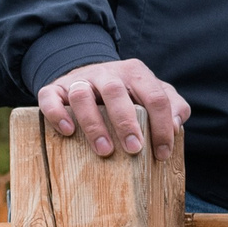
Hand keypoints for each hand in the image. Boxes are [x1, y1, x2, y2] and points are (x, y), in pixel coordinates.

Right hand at [37, 59, 187, 160]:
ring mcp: (79, 79)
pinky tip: (67, 131)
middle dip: (126, 122)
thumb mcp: (153, 94)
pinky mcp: (55, 88)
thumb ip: (173, 105)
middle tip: (134, 149)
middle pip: (115, 92)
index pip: (154, 97)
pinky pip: (50, 97)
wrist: (90, 76)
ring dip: (93, 123)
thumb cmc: (128, 94)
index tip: (162, 153)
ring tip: (104, 149)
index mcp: (136, 73)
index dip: (162, 126)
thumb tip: (177, 124)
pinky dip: (56, 113)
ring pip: (82, 94)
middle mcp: (107, 73)